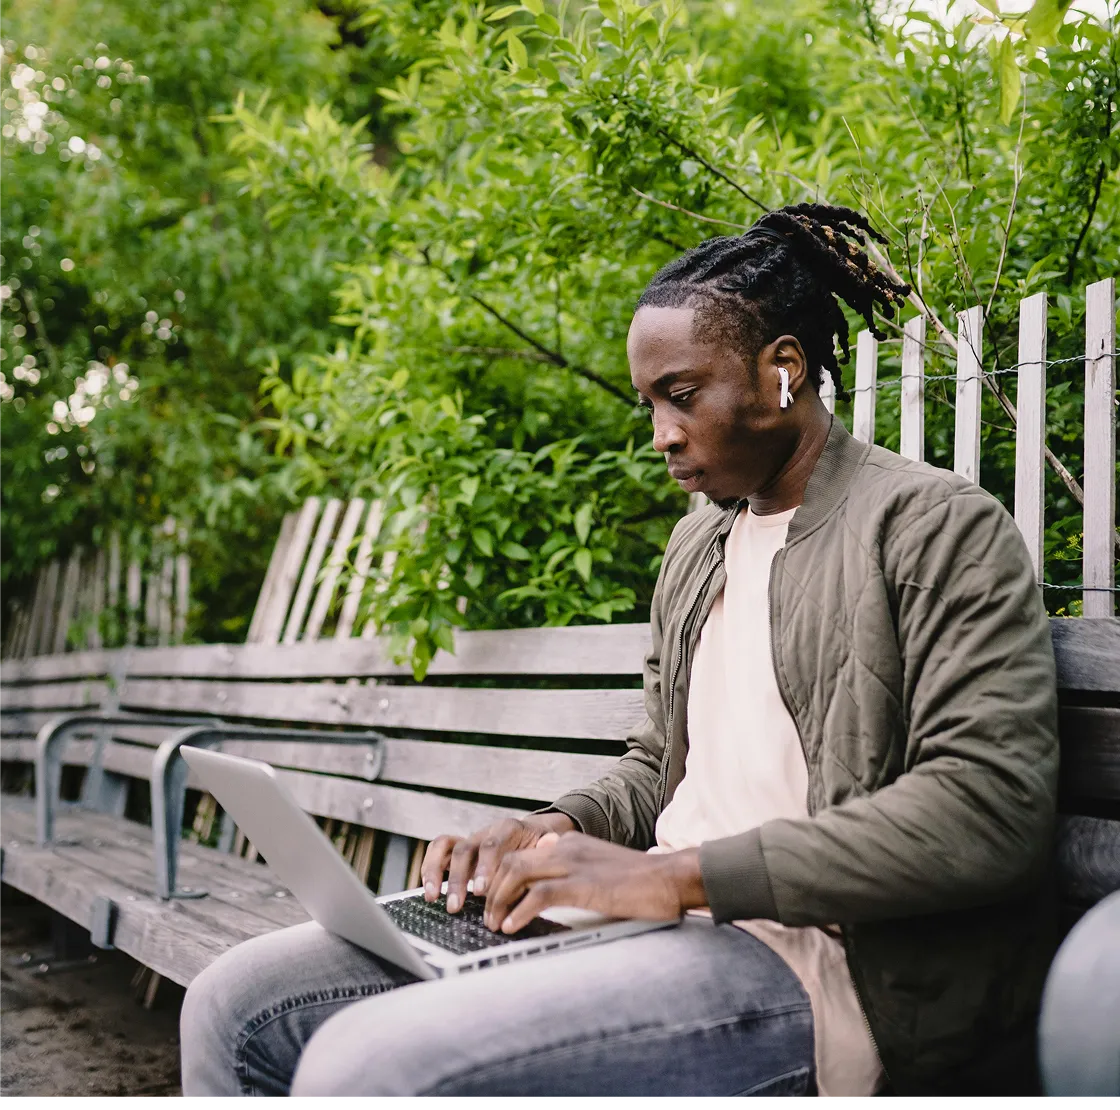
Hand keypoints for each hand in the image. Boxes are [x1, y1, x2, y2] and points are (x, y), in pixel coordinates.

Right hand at [420, 812, 575, 912]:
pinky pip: (438, 851)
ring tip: (433, 898)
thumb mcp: (549, 848)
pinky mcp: (460, 849)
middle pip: (466, 848)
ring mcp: (471, 840)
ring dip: (437, 872)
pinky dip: (430, 868)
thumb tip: (547, 848)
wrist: (536, 835)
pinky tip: (428, 891)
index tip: (480, 891)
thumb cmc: (542, 847)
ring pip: (447, 847)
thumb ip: (545, 850)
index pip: (492, 844)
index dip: (484, 867)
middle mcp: (486, 832)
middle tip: (456, 905)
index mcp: (509, 829)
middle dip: (458, 878)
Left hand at [482, 832, 706, 933]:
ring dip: (499, 901)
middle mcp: (566, 848)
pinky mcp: (583, 885)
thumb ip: (572, 864)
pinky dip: (519, 911)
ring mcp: (574, 864)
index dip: (499, 878)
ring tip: (495, 924)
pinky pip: (539, 895)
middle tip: (487, 917)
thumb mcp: (598, 863)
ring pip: (517, 873)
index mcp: (569, 843)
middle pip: (511, 861)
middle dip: (492, 890)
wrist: (671, 879)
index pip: (520, 854)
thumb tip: (546, 866)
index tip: (492, 900)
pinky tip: (513, 926)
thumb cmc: (640, 880)